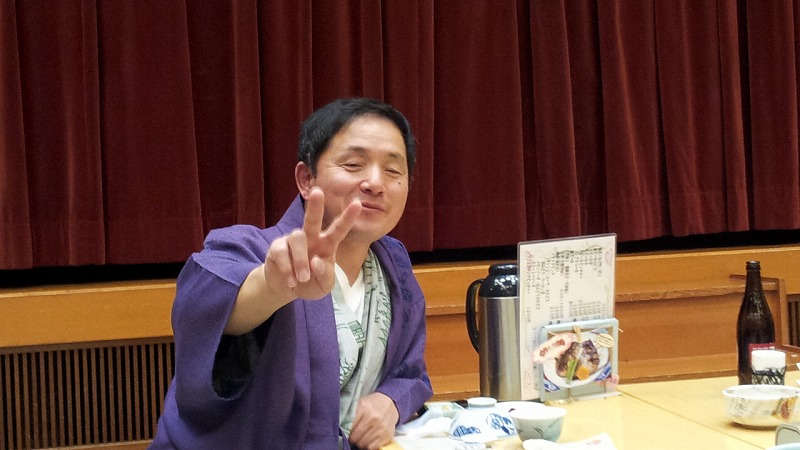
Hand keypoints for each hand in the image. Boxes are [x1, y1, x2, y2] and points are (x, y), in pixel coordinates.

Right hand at [264, 187, 361, 301]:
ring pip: (297, 238)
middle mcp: (310, 237)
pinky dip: (287, 268)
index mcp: (327, 244)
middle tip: (318, 192)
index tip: (358, 204)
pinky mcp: (277, 247)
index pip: (339, 229)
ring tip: (302, 279)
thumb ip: (325, 275)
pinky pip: (281, 252)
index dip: (347, 217)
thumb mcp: (324, 286)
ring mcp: (292, 240)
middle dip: (315, 206)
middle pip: (312, 219)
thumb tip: (316, 261)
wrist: (287, 290)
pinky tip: (290, 280)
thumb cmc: (311, 283)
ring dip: (300, 260)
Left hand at [348, 392, 398, 449]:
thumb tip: (341, 427)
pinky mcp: (387, 435)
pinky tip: (369, 439)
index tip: (345, 431)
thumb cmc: (372, 405)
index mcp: (364, 407)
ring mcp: (381, 427)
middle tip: (353, 435)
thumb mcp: (360, 404)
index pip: (349, 426)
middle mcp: (373, 417)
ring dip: (360, 443)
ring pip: (363, 444)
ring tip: (361, 437)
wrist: (391, 403)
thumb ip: (351, 414)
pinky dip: (369, 446)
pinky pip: (372, 447)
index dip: (345, 431)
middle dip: (352, 438)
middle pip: (355, 437)